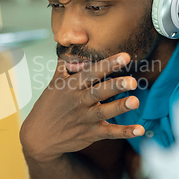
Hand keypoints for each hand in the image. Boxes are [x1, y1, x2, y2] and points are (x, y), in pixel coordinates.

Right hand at [20, 52, 143, 162]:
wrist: (39, 135)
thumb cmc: (49, 106)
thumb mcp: (54, 83)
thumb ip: (66, 64)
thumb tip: (71, 43)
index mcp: (71, 86)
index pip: (91, 73)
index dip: (107, 64)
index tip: (124, 56)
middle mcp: (79, 101)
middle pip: (99, 91)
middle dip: (115, 85)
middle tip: (132, 81)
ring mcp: (85, 118)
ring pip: (104, 111)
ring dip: (120, 107)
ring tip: (135, 101)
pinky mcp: (90, 133)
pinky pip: (109, 133)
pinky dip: (124, 132)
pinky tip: (139, 129)